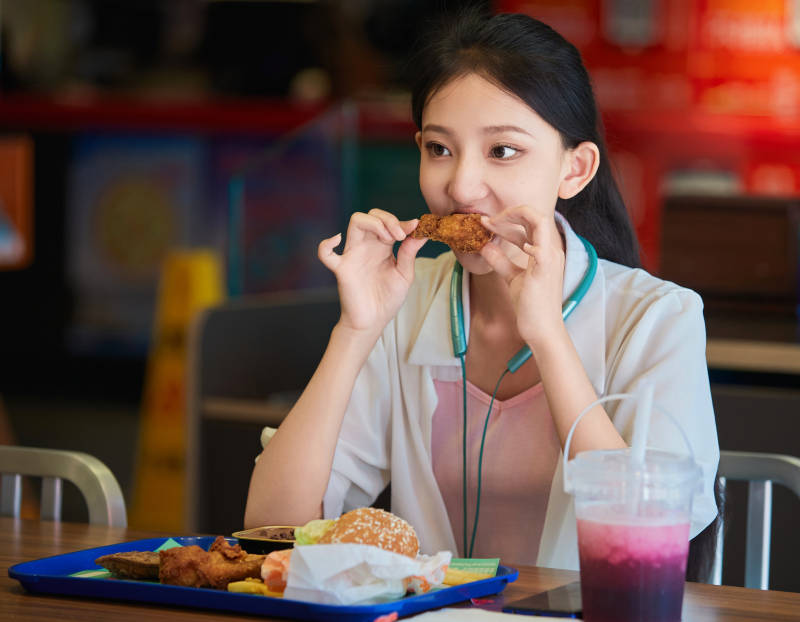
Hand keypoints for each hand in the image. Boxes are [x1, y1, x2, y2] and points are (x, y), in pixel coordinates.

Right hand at [318, 209, 426, 333]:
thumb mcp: (405, 274)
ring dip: (373, 222)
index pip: (387, 221)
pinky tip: (338, 240)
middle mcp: (367, 246)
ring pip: (355, 222)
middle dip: (388, 219)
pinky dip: (326, 244)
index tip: (415, 228)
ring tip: (388, 238)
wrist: (373, 321)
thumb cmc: (388, 299)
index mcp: (382, 246)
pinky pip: (325, 254)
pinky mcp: (342, 269)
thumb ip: (410, 253)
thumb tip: (421, 232)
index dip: (401, 221)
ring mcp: (353, 255)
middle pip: (370, 215)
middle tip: (399, 236)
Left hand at [478, 206, 564, 345]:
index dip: (509, 219)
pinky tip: (500, 241)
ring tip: (490, 224)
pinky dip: (519, 236)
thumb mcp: (512, 277)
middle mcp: (552, 249)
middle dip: (508, 214)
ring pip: (539, 220)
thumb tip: (486, 246)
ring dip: (512, 217)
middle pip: (535, 216)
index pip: (530, 223)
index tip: (487, 224)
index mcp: (545, 251)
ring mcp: (551, 257)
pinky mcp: (545, 267)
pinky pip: (539, 241)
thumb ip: (501, 260)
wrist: (541, 328)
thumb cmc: (530, 305)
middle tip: (485, 221)